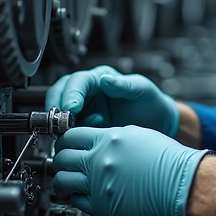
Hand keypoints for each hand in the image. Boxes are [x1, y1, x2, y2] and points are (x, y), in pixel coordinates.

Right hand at [45, 65, 179, 136]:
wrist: (158, 124)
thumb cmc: (151, 102)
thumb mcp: (142, 90)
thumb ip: (125, 85)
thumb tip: (106, 79)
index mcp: (100, 78)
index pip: (78, 81)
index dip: (72, 93)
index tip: (71, 107)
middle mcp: (89, 92)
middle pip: (61, 92)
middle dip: (57, 105)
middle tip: (61, 121)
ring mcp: (85, 110)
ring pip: (61, 111)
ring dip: (61, 122)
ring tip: (70, 131)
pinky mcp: (84, 127)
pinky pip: (70, 129)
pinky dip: (70, 134)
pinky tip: (83, 137)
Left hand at [53, 126, 207, 215]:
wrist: (180, 183)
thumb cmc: (166, 159)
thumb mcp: (137, 135)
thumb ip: (112, 136)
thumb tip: (96, 140)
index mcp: (108, 140)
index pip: (71, 135)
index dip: (65, 139)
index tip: (66, 142)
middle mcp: (100, 161)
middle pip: (62, 157)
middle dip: (60, 158)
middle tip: (65, 160)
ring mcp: (98, 184)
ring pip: (62, 180)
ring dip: (63, 177)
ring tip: (70, 177)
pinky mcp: (101, 206)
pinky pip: (76, 200)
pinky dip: (75, 195)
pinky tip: (83, 192)